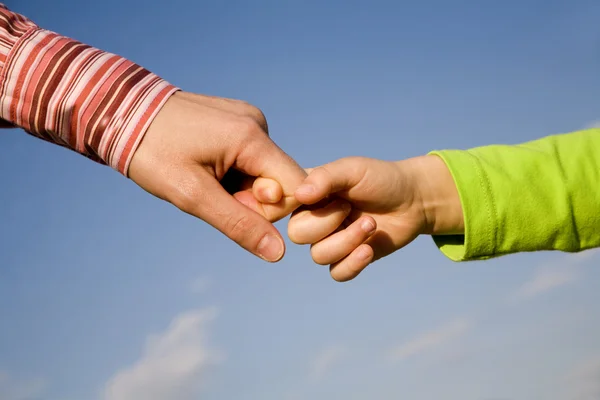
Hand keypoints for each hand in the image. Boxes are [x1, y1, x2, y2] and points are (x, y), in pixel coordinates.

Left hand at [128, 91, 305, 261]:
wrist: (122, 112)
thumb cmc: (152, 152)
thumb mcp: (192, 195)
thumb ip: (239, 224)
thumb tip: (278, 253)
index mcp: (251, 136)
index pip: (294, 186)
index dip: (270, 209)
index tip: (232, 204)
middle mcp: (257, 123)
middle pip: (279, 180)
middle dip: (251, 200)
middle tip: (210, 194)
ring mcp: (249, 119)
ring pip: (264, 172)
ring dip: (240, 188)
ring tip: (203, 178)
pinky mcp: (238, 121)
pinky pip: (251, 159)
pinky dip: (235, 173)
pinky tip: (207, 168)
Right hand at [280, 156, 462, 280]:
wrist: (414, 199)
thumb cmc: (380, 178)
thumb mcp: (352, 169)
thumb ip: (325, 178)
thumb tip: (300, 194)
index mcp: (308, 195)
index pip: (282, 206)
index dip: (293, 206)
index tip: (317, 197)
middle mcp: (314, 218)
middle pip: (298, 234)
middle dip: (326, 224)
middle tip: (349, 207)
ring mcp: (331, 240)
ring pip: (319, 255)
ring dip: (347, 241)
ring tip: (371, 224)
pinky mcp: (349, 258)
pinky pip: (337, 272)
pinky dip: (352, 263)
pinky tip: (369, 249)